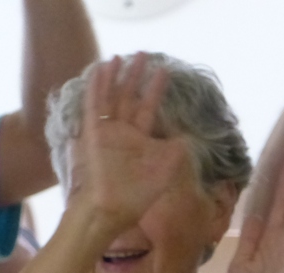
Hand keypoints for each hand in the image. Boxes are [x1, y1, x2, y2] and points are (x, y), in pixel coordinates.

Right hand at [73, 55, 191, 236]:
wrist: (114, 208)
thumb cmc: (140, 195)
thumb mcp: (166, 172)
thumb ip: (178, 152)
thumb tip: (190, 137)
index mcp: (141, 140)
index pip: (149, 107)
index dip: (156, 89)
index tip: (164, 70)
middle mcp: (124, 133)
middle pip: (130, 97)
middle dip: (137, 76)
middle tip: (143, 54)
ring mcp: (107, 132)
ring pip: (112, 97)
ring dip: (116, 77)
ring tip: (121, 56)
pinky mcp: (93, 134)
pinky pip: (94, 106)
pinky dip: (97, 88)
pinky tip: (101, 70)